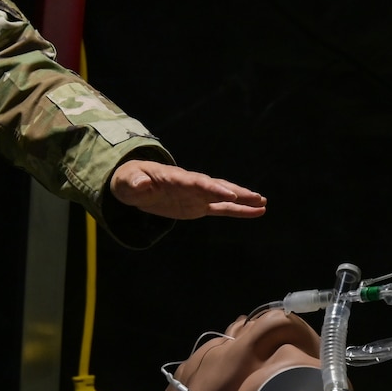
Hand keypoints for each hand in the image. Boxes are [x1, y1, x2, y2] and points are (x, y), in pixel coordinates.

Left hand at [108, 160, 266, 220]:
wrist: (134, 184)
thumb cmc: (130, 181)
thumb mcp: (128, 183)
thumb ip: (135, 183)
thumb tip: (141, 184)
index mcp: (176, 178)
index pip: (197, 183)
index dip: (213, 188)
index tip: (229, 193)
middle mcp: (191, 184)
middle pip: (217, 187)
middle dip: (236, 192)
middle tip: (256, 197)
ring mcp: (197, 195)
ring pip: (224, 197)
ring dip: (243, 200)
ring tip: (263, 203)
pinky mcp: (199, 205)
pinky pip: (222, 208)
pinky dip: (239, 210)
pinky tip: (257, 211)